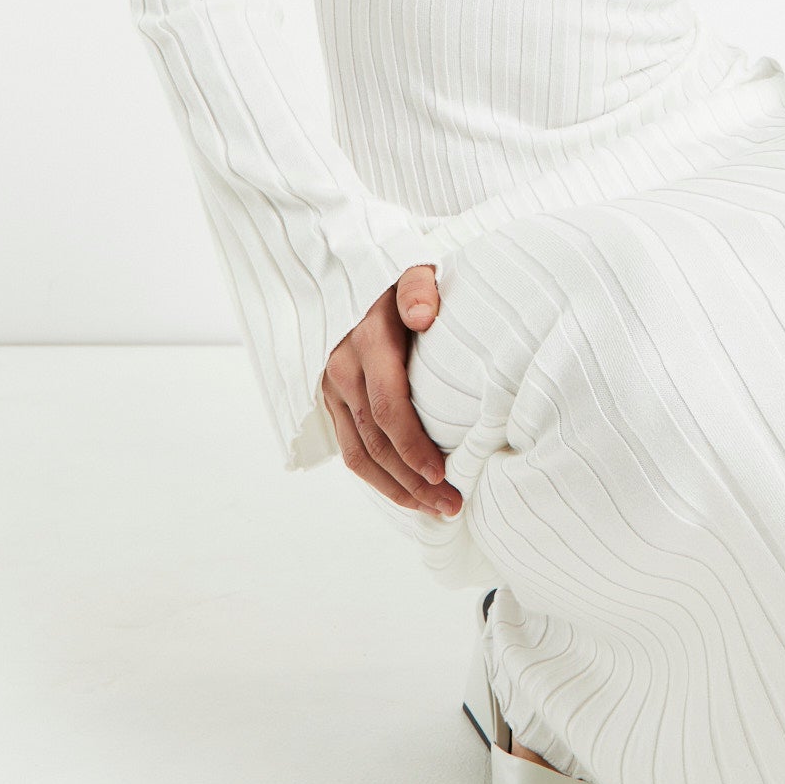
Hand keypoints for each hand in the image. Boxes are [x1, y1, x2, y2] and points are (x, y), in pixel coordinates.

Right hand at [321, 264, 462, 515]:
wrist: (360, 281)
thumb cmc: (405, 284)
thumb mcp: (414, 274)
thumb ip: (420, 290)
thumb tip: (422, 316)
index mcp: (367, 343)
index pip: (387, 408)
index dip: (414, 446)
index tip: (443, 473)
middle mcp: (343, 370)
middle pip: (375, 441)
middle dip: (413, 480)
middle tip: (450, 505)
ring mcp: (334, 390)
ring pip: (360, 455)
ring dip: (397, 489)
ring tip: (435, 510)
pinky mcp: (334, 404)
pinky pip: (352, 451)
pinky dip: (381, 479)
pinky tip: (410, 494)